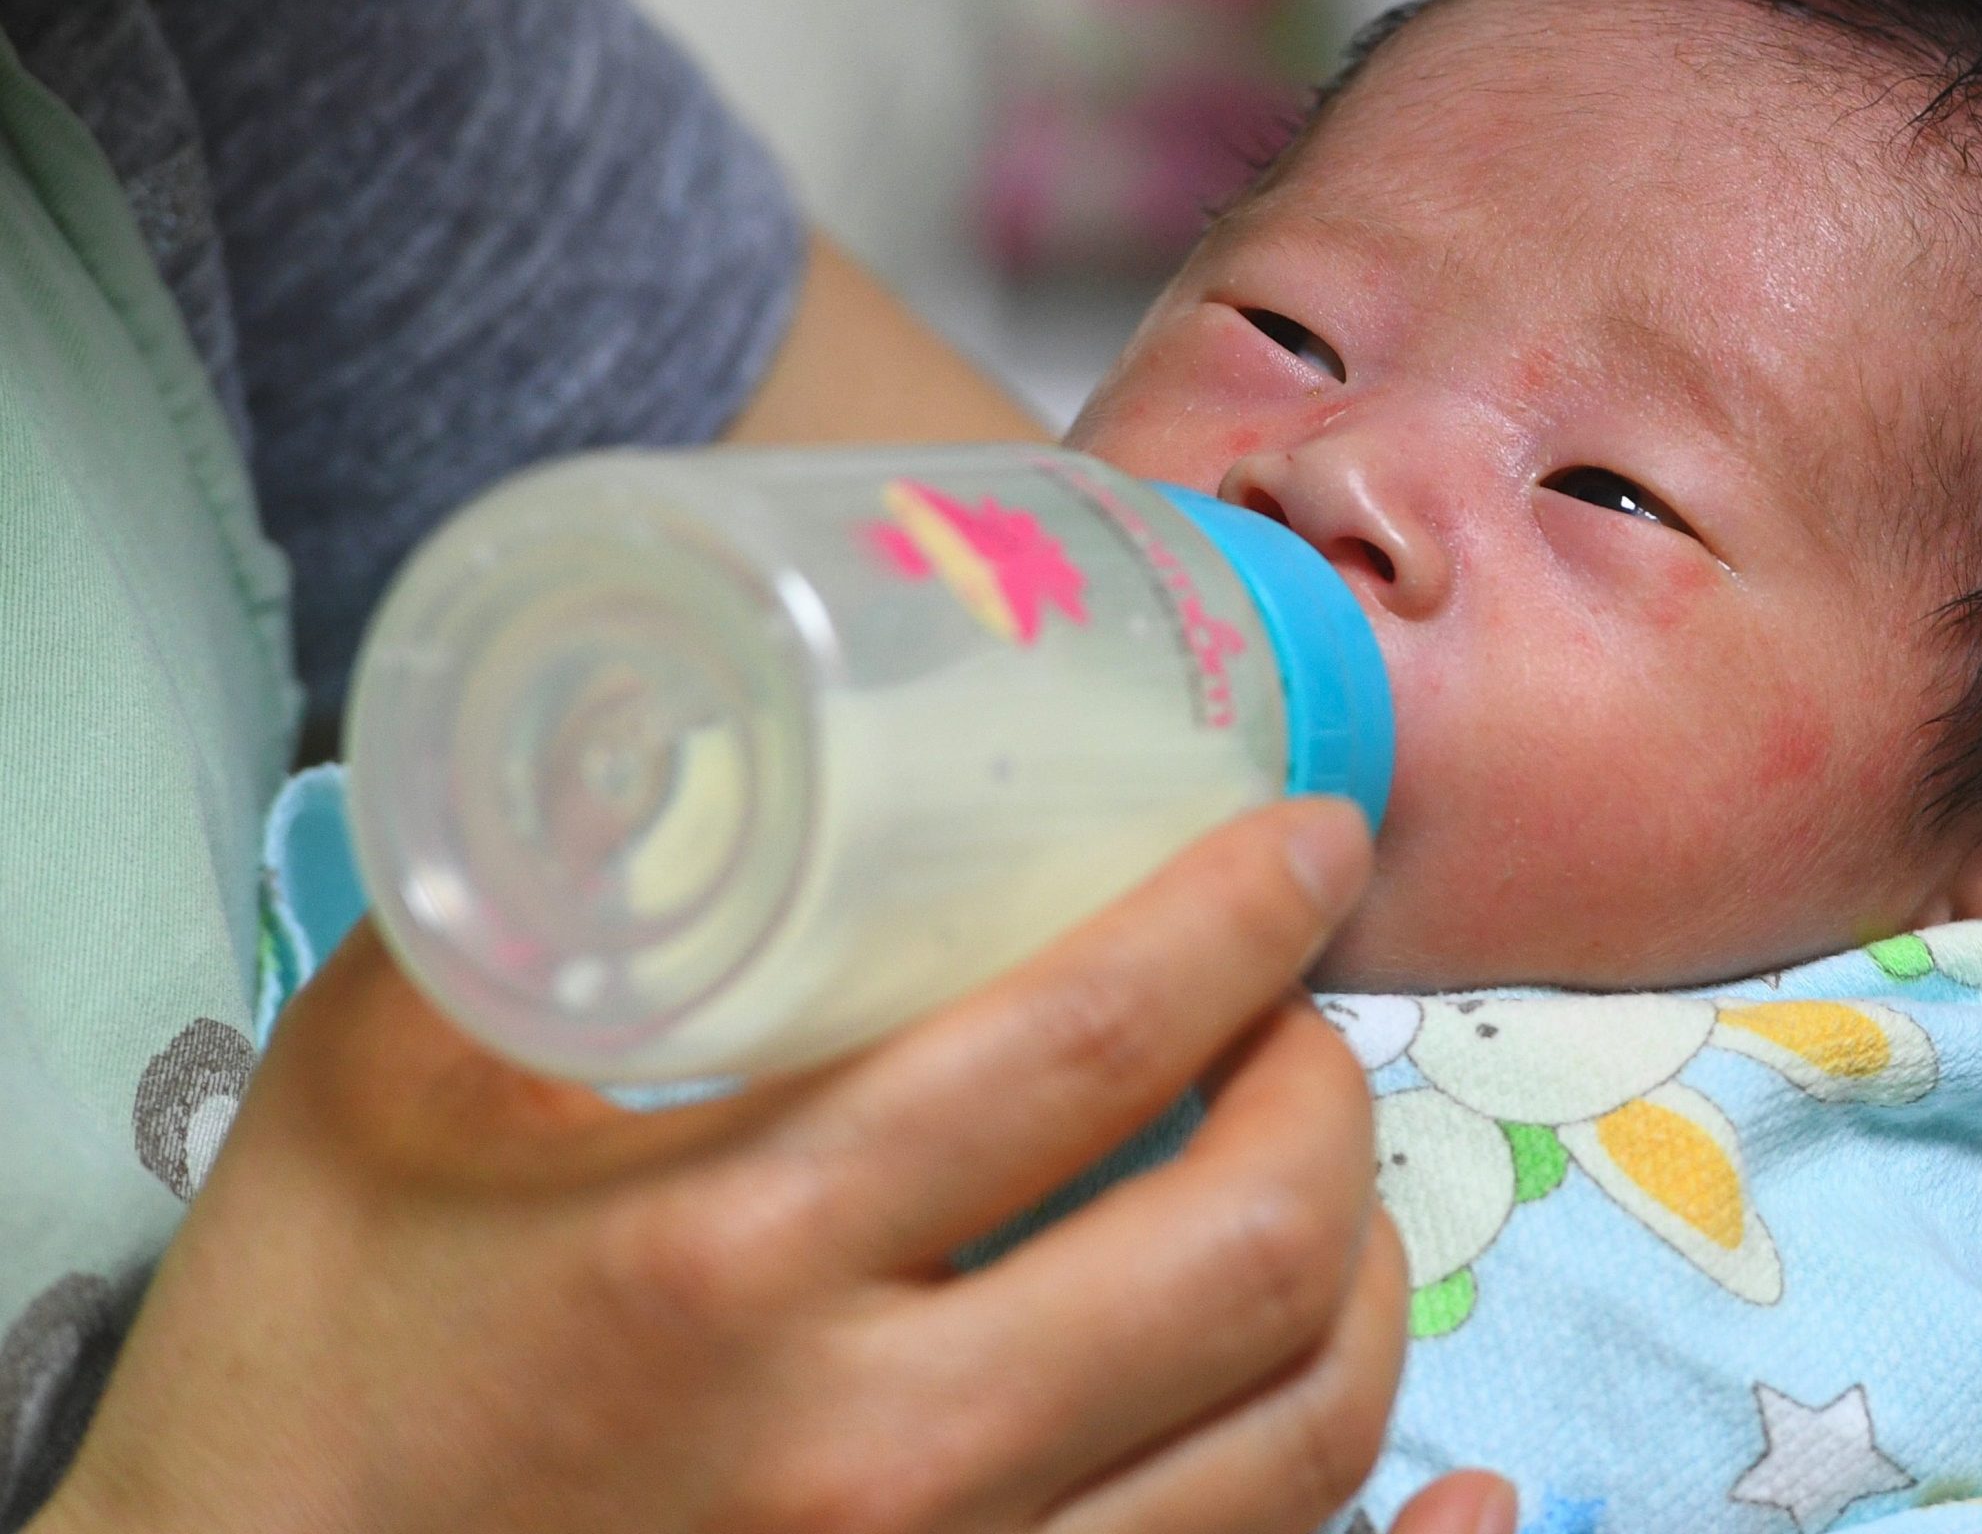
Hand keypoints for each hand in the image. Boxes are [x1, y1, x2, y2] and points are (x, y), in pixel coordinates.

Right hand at [36, 798, 1507, 1533]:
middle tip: (1300, 1013)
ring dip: (1364, 1273)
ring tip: (1320, 1185)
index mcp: (729, 1254)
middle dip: (1328, 1090)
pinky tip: (1460, 1490)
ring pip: (1298, 1437)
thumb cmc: (308, 1357)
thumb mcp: (376, 1081)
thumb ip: (557, 900)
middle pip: (1250, 1245)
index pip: (1085, 1043)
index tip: (1309, 840)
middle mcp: (874, 1453)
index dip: (1242, 913)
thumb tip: (714, 736)